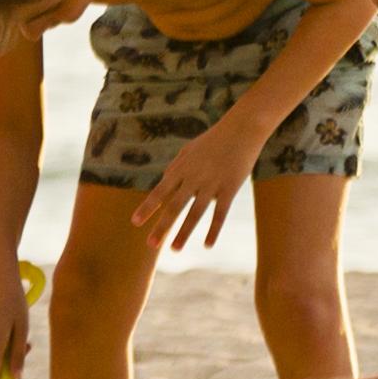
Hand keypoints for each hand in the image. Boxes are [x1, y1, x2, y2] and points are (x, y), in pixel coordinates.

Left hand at [128, 121, 266, 256]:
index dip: (148, 207)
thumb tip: (164, 183)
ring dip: (184, 232)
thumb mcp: (190, 150)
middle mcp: (194, 177)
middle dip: (162, 226)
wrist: (242, 128)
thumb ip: (176, 167)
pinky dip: (213, 230)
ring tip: (174, 249)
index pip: (160, 191)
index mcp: (182, 168)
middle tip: (151, 245)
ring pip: (195, 213)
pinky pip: (220, 214)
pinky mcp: (230, 188)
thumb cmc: (214, 139)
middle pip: (174, 206)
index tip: (135, 223)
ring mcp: (212, 183)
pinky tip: (207, 245)